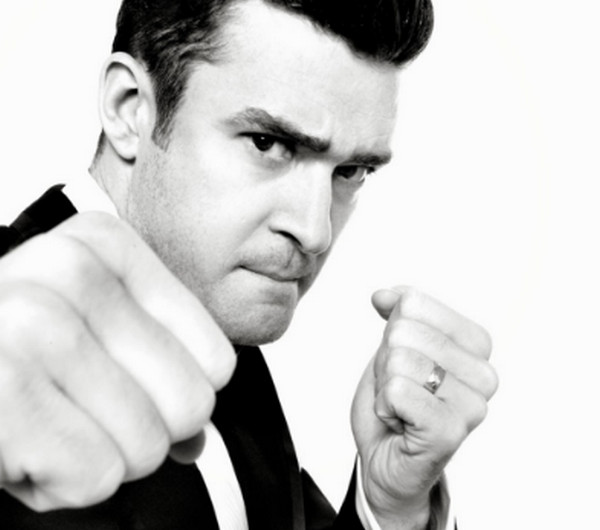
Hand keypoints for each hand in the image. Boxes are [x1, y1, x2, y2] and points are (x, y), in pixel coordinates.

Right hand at [0, 213, 234, 510]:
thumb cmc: (11, 354)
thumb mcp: (92, 335)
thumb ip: (158, 373)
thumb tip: (196, 440)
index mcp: (108, 246)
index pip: (216, 361)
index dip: (176, 396)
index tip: (129, 388)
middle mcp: (72, 271)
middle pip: (190, 404)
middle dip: (144, 433)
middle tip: (86, 413)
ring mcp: (34, 324)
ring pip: (148, 446)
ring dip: (101, 457)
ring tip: (50, 423)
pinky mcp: (3, 387)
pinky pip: (95, 476)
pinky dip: (63, 482)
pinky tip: (26, 445)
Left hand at [351, 287, 497, 527]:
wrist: (386, 458)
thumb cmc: (397, 400)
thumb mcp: (394, 344)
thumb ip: (396, 311)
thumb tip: (383, 295)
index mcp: (477, 342)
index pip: (414, 303)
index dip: (391, 329)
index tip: (403, 360)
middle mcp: (485, 372)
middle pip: (402, 331)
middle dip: (386, 361)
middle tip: (400, 389)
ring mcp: (473, 405)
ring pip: (398, 360)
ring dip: (384, 386)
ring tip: (402, 407)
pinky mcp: (450, 432)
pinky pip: (396, 390)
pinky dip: (384, 406)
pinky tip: (400, 423)